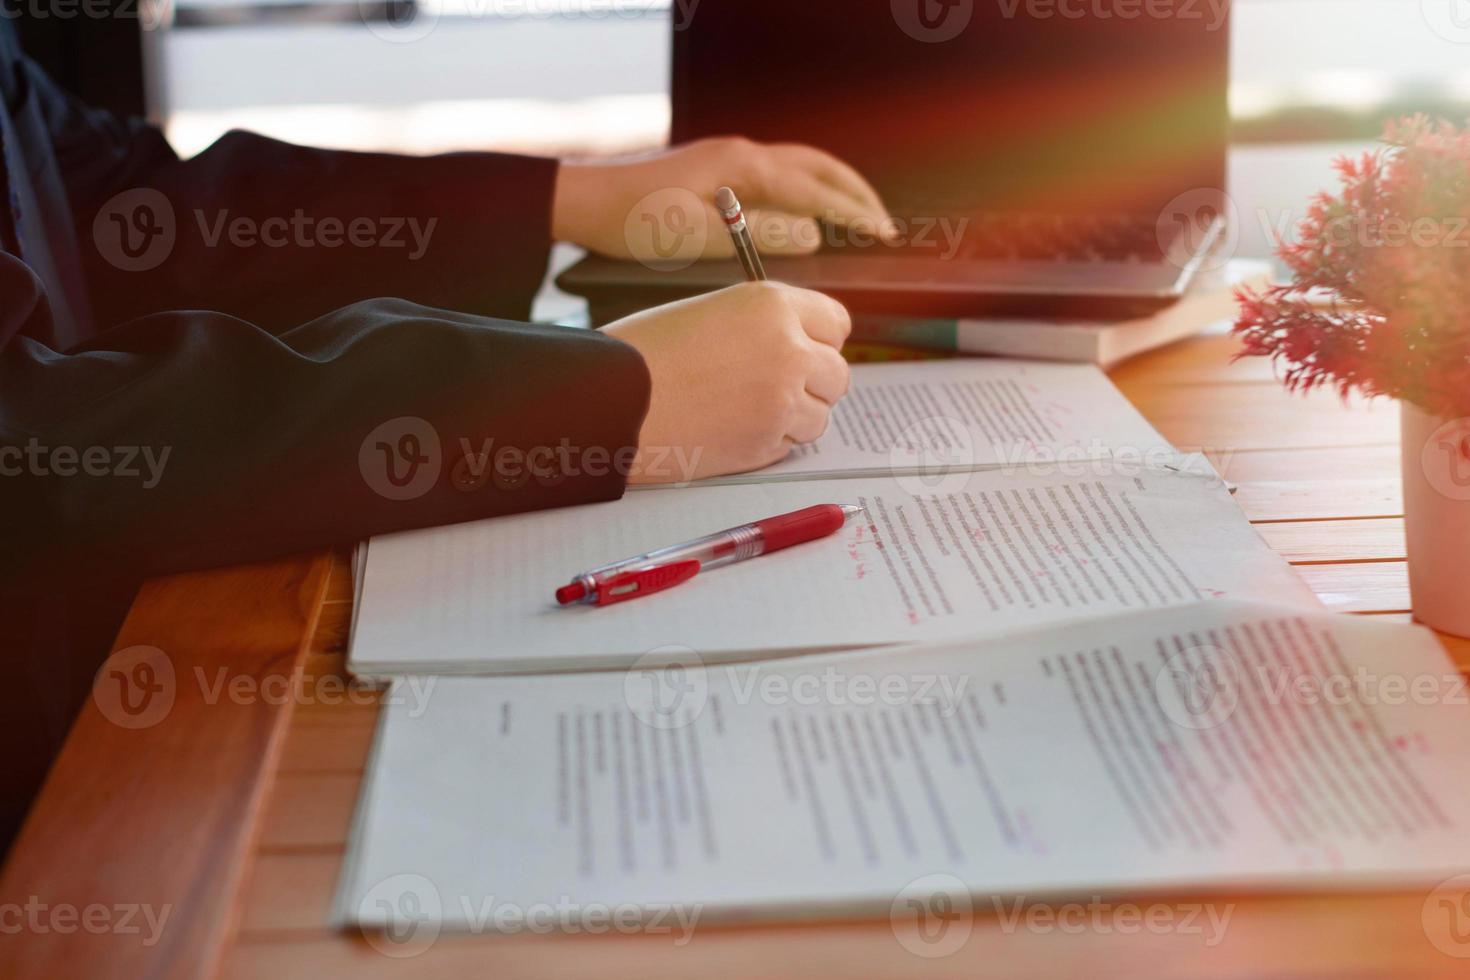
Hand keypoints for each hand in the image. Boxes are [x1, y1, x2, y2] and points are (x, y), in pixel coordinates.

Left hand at [553, 137, 893, 264]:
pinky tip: (809, 212)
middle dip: (855, 196)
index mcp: (742, 166)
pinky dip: (809, 190)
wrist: (586, 201)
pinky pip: (780, 174)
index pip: (815, 189)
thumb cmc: (632, 221)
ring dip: (835, 189)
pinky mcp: (719, 170)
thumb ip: (759, 236)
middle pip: (818, 168)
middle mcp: (742, 153)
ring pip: (801, 167)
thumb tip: (813, 235)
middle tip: (885, 227)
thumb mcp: (697, 237)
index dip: (853, 213)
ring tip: (859, 216)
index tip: (884, 234)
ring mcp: (731, 159)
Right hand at [603, 282, 851, 483]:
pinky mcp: (766, 445)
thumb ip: (762, 323)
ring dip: (794, 416)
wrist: (609, 400)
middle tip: (775, 385)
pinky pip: (791, 444)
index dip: (820, 338)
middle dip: (813, 381)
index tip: (806, 348)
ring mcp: (782, 403)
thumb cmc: (644, 350)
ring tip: (746, 409)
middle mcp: (790, 352)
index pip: (837, 323)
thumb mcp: (711, 310)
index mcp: (774, 306)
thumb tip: (798, 341)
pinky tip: (731, 428)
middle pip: (837, 373)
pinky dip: (770, 441)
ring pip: (820, 415)